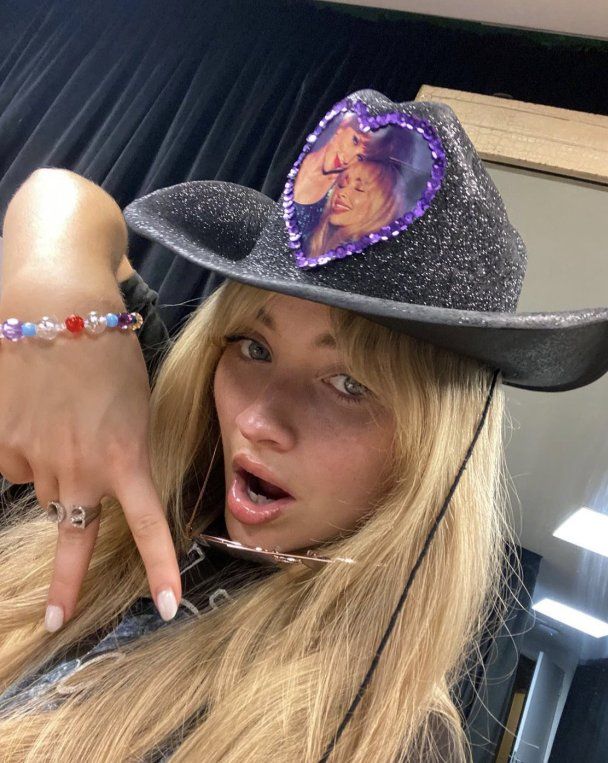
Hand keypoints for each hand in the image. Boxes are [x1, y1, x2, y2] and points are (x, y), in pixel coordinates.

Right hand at [0, 284, 181, 630]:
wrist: (59, 310)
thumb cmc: (109, 354)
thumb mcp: (135, 407)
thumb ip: (118, 453)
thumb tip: (73, 489)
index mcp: (126, 459)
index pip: (146, 527)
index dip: (160, 568)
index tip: (167, 607)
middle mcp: (81, 470)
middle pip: (73, 529)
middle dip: (66, 571)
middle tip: (55, 619)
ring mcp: (37, 459)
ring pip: (42, 487)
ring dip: (50, 468)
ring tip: (59, 419)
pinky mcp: (2, 443)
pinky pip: (12, 462)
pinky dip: (21, 446)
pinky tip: (31, 411)